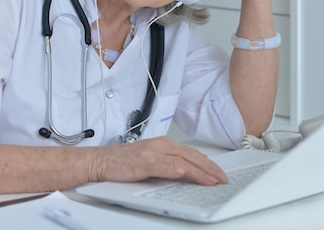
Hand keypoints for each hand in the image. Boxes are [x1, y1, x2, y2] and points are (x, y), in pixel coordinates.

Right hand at [89, 136, 227, 185]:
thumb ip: (169, 163)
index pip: (192, 153)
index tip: (219, 173)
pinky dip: (172, 169)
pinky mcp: (142, 162)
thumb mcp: (152, 159)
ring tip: (210, 180)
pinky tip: (181, 172)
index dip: (208, 164)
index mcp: (165, 144)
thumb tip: (189, 172)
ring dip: (197, 171)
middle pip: (191, 156)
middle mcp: (160, 145)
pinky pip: (160, 165)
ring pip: (180, 161)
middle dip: (209, 169)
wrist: (101, 160)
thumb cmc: (125, 161)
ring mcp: (152, 153)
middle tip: (221, 179)